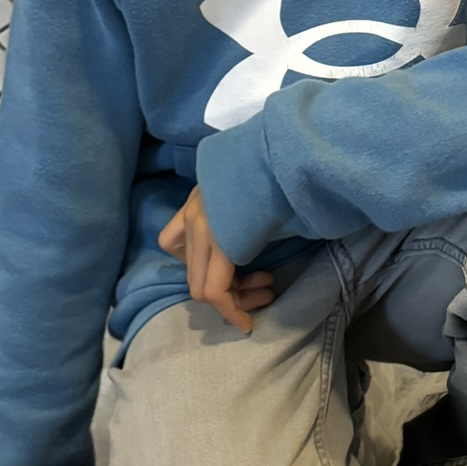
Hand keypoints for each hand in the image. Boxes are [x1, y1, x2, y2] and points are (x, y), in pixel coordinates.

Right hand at [157, 186, 275, 334]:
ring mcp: (191, 211)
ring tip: (256, 274)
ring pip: (187, 265)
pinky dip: (199, 258)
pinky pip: (179, 240)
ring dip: (218, 279)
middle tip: (263, 292)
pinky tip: (226, 254)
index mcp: (221, 234)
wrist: (276, 140)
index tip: (248, 325)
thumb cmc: (287, 184)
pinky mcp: (192, 201)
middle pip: (199, 283)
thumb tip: (257, 282)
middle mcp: (198, 224)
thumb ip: (258, 257)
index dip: (231, 313)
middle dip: (230, 299)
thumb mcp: (283, 226)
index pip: (213, 290)